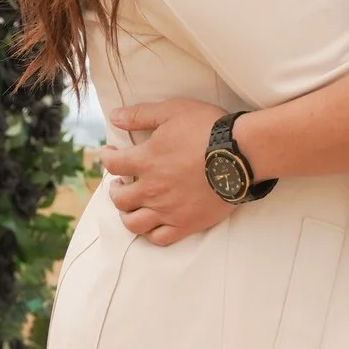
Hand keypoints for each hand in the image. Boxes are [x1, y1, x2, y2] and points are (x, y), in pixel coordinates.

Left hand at [99, 96, 233, 245]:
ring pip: (134, 223)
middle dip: (115, 189)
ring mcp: (168, 210)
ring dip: (127, 214)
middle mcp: (151, 189)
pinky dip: (150, 233)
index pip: (112, 164)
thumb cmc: (207, 129)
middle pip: (119, 198)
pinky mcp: (186, 224)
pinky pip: (160, 238)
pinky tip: (152, 224)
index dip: (107, 158)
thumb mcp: (172, 110)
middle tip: (121, 182)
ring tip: (132, 206)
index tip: (111, 153)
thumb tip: (113, 116)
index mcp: (145, 161)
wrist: (241, 154)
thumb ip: (140, 115)